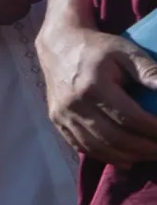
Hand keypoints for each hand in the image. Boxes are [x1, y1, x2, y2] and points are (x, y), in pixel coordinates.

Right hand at [39, 23, 156, 167]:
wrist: (59, 46)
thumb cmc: (98, 48)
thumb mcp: (127, 52)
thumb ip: (150, 72)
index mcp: (93, 87)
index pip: (130, 118)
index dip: (153, 130)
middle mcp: (74, 105)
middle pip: (114, 138)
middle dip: (144, 149)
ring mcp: (62, 116)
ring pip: (98, 147)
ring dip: (128, 157)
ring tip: (149, 155)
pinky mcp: (57, 121)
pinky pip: (82, 146)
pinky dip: (106, 156)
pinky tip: (126, 159)